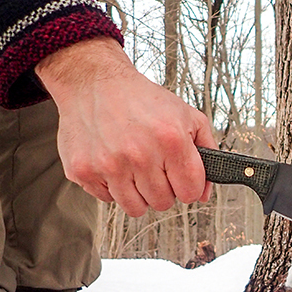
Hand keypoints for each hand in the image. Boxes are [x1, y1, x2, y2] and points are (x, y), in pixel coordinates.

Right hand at [35, 37, 215, 216]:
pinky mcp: (84, 171)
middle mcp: (140, 154)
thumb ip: (207, 154)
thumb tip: (203, 194)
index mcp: (171, 140)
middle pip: (163, 203)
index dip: (188, 186)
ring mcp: (110, 165)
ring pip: (136, 208)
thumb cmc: (142, 100)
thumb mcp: (188, 116)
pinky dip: (113, 186)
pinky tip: (114, 162)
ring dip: (138, 192)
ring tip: (134, 166)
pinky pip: (108, 199)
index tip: (179, 176)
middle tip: (154, 165)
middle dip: (163, 188)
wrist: (94, 82)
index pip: (190, 192)